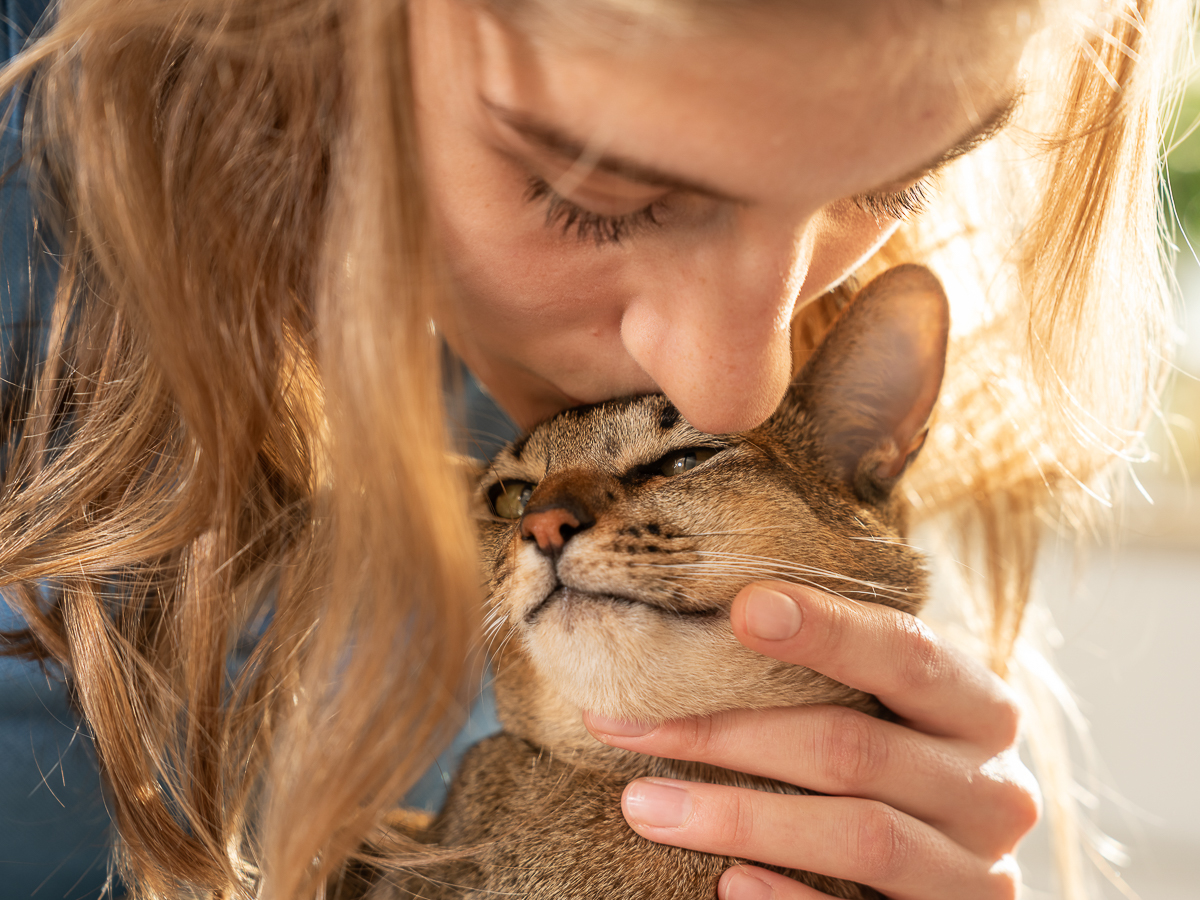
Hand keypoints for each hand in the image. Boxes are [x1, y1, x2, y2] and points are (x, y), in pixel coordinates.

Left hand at [583, 582, 1039, 899]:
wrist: (945, 865)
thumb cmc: (894, 761)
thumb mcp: (884, 710)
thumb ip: (829, 674)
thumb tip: (718, 615)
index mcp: (981, 709)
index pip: (908, 654)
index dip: (829, 629)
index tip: (742, 609)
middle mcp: (994, 789)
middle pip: (855, 748)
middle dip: (729, 732)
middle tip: (627, 722)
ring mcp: (979, 873)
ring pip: (860, 836)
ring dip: (740, 818)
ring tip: (644, 802)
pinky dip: (789, 898)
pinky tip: (725, 882)